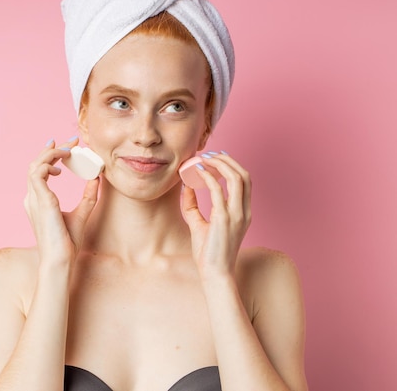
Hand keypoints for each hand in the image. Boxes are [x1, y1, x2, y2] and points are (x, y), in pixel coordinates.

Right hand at [23, 137, 99, 266]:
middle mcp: (33, 198)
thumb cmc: (68, 242)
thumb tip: (96, 178)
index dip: (52, 157)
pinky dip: (50, 163)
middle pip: (37, 164)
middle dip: (53, 150)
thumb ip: (88, 195)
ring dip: (51, 154)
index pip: (41, 172)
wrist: (61, 258)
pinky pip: (38, 172)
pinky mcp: (40, 199)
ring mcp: (33, 198)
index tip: (67, 149)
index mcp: (39, 201)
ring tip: (69, 151)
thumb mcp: (82, 212)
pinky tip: (64, 164)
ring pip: (35, 165)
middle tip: (71, 143)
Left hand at [180, 152, 251, 277]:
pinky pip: (218, 191)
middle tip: (209, 154)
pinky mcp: (225, 219)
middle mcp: (244, 211)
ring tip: (204, 159)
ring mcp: (237, 215)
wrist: (214, 274)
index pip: (244, 181)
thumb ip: (192, 205)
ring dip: (221, 165)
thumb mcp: (198, 224)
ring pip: (237, 178)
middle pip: (244, 175)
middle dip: (228, 160)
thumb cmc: (208, 253)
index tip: (215, 158)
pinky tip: (198, 172)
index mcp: (242, 213)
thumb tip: (185, 187)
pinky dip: (208, 177)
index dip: (231, 166)